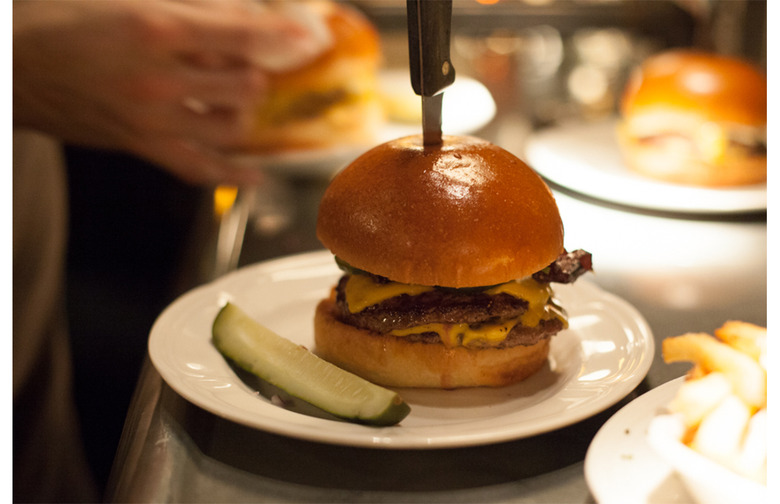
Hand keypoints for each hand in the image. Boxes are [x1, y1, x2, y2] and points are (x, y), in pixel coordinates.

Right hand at [13, 0, 330, 184]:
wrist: (11, 65)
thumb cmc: (58, 22)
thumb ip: (188, 7)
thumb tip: (237, 14)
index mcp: (155, 27)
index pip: (241, 34)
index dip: (280, 35)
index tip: (303, 37)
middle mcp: (160, 78)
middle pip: (245, 84)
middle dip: (256, 72)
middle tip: (252, 64)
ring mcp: (152, 119)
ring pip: (230, 127)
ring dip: (244, 112)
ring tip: (240, 99)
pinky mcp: (141, 146)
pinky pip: (199, 170)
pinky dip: (232, 175)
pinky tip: (254, 174)